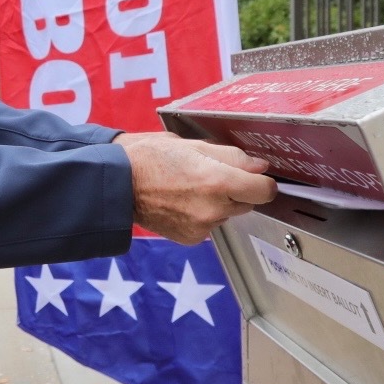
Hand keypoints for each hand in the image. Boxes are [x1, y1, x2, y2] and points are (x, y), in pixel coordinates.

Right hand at [113, 133, 277, 244]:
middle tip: (211, 175)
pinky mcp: (191, 238)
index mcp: (217, 182)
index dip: (263, 182)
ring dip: (219, 203)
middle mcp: (213, 209)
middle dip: (237, 190)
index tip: (256, 177)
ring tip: (190, 187)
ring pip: (227, 214)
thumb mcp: (193, 145)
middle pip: (248, 202)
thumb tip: (259, 167)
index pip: (265, 191)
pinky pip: (210, 225)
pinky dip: (202, 215)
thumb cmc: (150, 158)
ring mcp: (202, 227)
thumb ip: (232, 156)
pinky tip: (182, 202)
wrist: (118, 184)